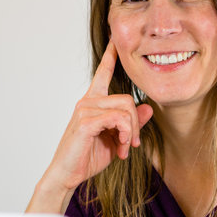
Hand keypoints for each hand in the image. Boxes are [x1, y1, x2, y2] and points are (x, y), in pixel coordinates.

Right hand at [28, 42, 153, 212]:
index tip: (116, 41)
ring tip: (125, 149)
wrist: (68, 175)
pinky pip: (117, 119)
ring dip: (131, 133)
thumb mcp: (117, 139)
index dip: (110, 57)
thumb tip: (148, 108)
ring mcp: (85, 109)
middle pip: (127, 99)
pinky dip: (124, 134)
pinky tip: (120, 148)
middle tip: (133, 144)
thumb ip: (131, 123)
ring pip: (125, 110)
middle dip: (136, 124)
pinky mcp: (85, 122)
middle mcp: (88, 101)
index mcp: (93, 102)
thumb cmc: (88, 157)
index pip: (103, 73)